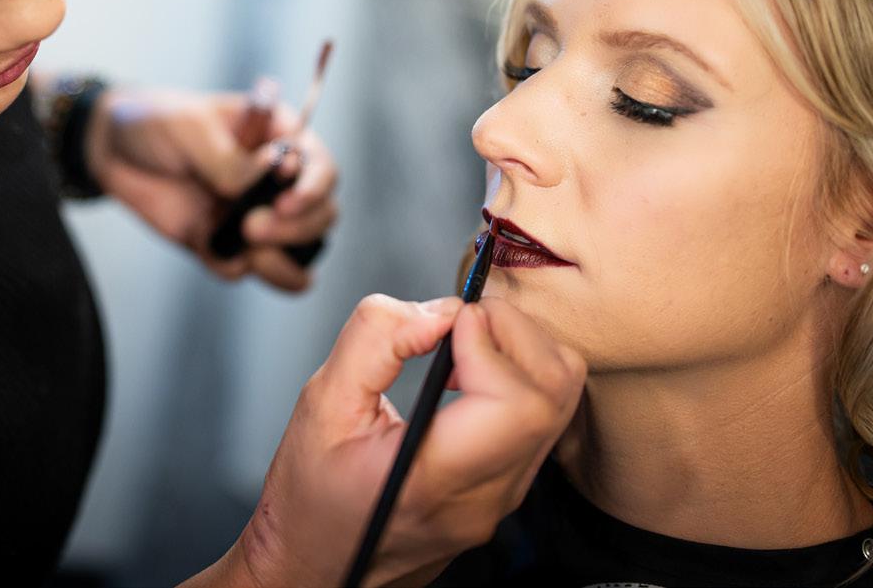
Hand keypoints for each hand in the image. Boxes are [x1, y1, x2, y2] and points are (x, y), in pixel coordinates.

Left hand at [86, 87, 337, 291]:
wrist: (114, 151)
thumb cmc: (158, 122)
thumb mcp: (190, 126)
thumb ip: (226, 157)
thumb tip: (255, 185)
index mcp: (281, 139)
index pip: (322, 167)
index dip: (315, 189)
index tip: (286, 202)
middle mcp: (277, 181)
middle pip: (322, 216)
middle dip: (297, 230)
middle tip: (253, 227)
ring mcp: (256, 215)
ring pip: (299, 255)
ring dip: (281, 262)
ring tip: (246, 250)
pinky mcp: (228, 244)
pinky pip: (249, 271)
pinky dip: (236, 268)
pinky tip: (210, 249)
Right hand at [186, 293, 584, 587]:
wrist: (317, 564)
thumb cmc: (310, 494)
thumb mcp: (319, 403)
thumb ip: (375, 342)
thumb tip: (440, 309)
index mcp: (432, 481)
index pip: (516, 403)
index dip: (490, 340)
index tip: (448, 320)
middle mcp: (483, 499)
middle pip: (553, 394)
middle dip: (514, 330)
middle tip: (462, 318)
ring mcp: (502, 501)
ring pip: (561, 403)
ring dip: (523, 349)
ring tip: (466, 341)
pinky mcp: (507, 493)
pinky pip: (545, 420)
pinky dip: (521, 374)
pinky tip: (472, 371)